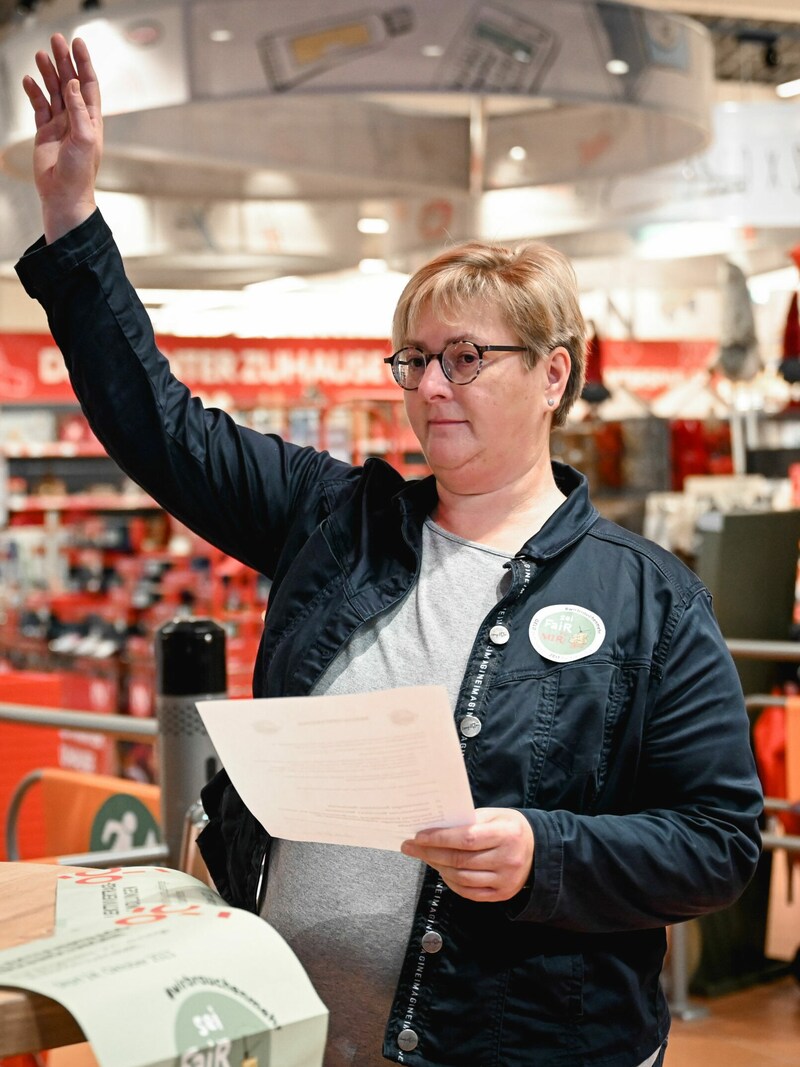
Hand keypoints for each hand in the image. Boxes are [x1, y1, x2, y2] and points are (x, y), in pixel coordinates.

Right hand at [22, 33, 101, 242]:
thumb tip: (73, 84)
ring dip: (47, 73)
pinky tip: (29, 80)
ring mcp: (60, 125)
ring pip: (54, 92)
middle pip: (70, 83)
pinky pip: (39, 106)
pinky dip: (34, 93)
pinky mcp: (45, 132)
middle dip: (64, 61)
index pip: (88, 85)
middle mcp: (77, 120)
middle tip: (55, 40)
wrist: (64, 195)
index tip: (77, 42)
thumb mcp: (84, 139)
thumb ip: (78, 111)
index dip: (84, 63)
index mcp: (91, 120)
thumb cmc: (79, 173)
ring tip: (40, 55)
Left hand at [401, 808, 533, 902]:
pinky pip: (469, 892)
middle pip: (460, 860)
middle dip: (431, 853)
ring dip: (438, 867)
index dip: (439, 838)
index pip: (466, 838)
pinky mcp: (502, 894)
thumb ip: (468, 821)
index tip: (418, 836)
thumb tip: (435, 827)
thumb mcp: (494, 815)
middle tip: (410, 847)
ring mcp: (505, 880)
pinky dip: (452, 882)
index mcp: (506, 834)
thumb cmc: (510, 827)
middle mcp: (507, 859)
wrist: (539, 850)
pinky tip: (442, 871)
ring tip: (426, 857)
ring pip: (462, 878)